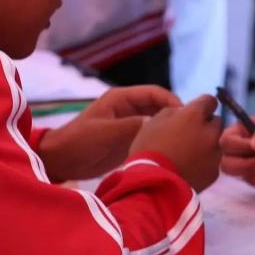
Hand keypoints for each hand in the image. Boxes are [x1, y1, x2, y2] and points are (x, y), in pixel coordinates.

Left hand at [37, 86, 180, 180]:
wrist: (61, 161)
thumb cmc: (79, 142)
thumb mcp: (105, 132)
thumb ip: (130, 126)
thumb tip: (158, 122)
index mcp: (121, 99)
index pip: (154, 93)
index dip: (171, 100)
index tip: (186, 114)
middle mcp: (128, 108)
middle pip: (159, 106)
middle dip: (175, 115)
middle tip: (193, 129)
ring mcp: (129, 124)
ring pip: (157, 122)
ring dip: (169, 128)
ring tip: (187, 141)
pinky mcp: (129, 140)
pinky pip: (150, 136)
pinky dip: (161, 140)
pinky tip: (173, 151)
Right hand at [129, 95, 221, 190]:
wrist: (154, 186)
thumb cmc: (149, 150)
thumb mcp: (154, 122)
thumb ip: (173, 112)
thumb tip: (183, 112)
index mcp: (194, 115)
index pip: (209, 100)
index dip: (201, 106)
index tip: (193, 113)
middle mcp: (210, 132)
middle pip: (216, 122)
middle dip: (206, 125)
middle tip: (189, 135)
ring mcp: (215, 153)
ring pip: (216, 143)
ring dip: (207, 144)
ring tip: (189, 155)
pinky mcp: (215, 172)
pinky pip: (213, 161)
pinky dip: (205, 162)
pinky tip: (190, 168)